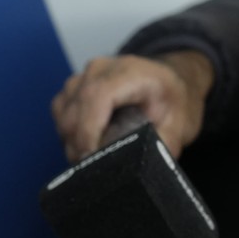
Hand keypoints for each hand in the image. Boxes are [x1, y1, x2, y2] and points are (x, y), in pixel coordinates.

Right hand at [51, 51, 213, 161]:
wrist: (168, 84)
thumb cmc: (173, 103)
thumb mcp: (178, 127)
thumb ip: (158, 146)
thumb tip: (137, 169)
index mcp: (133, 72)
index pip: (97, 96)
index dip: (89, 130)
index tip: (93, 158)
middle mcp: (102, 68)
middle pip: (74, 110)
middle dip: (79, 145)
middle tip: (97, 166)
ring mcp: (84, 76)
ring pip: (63, 114)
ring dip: (73, 141)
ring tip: (94, 156)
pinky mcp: (73, 87)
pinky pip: (60, 113)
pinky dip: (68, 133)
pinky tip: (86, 143)